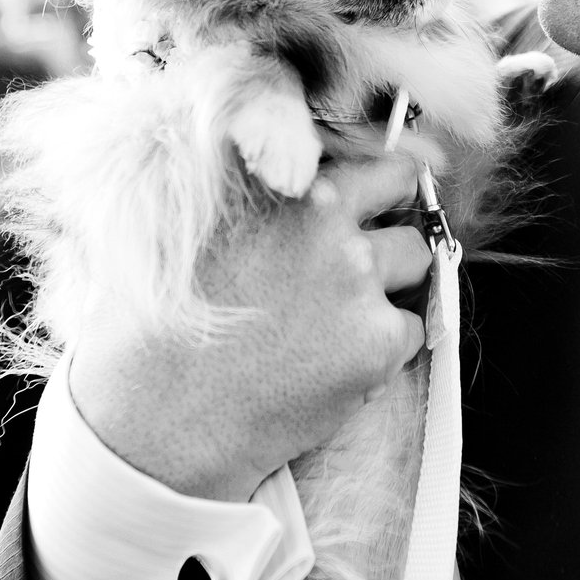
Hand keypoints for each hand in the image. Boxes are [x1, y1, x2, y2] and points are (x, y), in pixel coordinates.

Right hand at [67, 153, 433, 502]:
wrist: (162, 416)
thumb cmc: (163, 326)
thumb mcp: (199, 228)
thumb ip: (261, 194)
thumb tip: (308, 183)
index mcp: (283, 184)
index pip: (373, 162)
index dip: (376, 186)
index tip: (375, 204)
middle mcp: (325, 218)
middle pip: (405, 198)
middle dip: (393, 221)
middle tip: (369, 256)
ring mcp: (356, 278)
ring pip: (417, 261)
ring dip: (393, 281)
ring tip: (341, 318)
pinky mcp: (377, 341)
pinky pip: (414, 329)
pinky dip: (387, 345)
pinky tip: (335, 363)